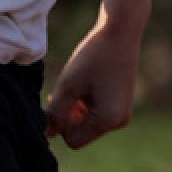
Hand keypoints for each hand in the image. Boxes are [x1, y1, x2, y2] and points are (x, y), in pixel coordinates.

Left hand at [44, 20, 140, 150]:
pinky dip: (87, 102)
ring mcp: (123, 112)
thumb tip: (48, 134)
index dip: (60, 124)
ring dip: (76, 108)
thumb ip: (55, 112)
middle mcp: (119, 121)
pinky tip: (85, 83)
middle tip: (63, 91)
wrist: (121, 30)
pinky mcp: (122, 102)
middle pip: (82, 133)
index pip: (73, 140)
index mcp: (108, 120)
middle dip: (68, 116)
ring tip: (75, 84)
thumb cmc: (94, 56)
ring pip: (88, 123)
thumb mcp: (68, 85)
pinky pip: (98, 113)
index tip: (58, 100)